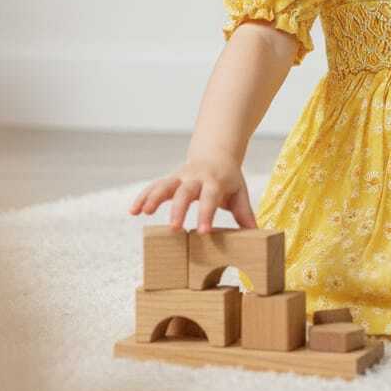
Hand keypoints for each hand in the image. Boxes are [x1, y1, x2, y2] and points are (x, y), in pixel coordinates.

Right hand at [128, 153, 258, 233]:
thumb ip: (245, 214)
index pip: (211, 198)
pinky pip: (153, 186)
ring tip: (142, 213)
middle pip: (185, 192)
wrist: (216, 154)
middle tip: (174, 228)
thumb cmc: (229, 180)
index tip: (203, 232)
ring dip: (153, 198)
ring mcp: (180, 177)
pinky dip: (143, 197)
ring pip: (165, 185)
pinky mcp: (169, 180)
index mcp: (215, 182)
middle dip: (178, 209)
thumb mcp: (240, 193)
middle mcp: (195, 178)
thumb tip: (257, 235)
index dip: (207, 214)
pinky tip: (133, 211)